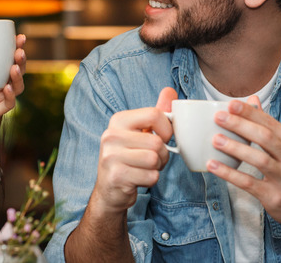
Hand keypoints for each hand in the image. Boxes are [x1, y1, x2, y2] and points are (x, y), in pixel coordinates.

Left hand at [0, 33, 27, 142]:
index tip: (17, 35)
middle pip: (18, 68)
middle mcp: (3, 82)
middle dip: (21, 57)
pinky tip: (7, 87)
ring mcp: (2, 96)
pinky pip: (9, 102)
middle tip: (19, 48)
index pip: (9, 57)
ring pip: (17, 84)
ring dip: (18, 74)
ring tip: (15, 66)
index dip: (16, 46)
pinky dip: (10, 94)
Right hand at [90, 87, 175, 214]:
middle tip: (151, 159)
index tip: (162, 138)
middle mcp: (111, 135)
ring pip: (154, 159)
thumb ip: (156, 113)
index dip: (166, 129)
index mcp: (118, 120)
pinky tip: (138, 179)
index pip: (154, 114)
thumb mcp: (140, 133)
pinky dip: (151, 180)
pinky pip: (151, 176)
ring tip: (144, 168)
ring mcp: (111, 156)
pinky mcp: (116, 176)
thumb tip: (169, 90)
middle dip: (162, 155)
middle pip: (157, 142)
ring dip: (157, 168)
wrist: (110, 190)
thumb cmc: (130, 158)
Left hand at [207, 96, 280, 235]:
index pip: (272, 124)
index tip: (232, 105)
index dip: (251, 113)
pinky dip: (229, 173)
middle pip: (266, 138)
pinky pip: (248, 183)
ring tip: (216, 139)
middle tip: (220, 118)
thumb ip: (271, 126)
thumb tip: (253, 101)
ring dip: (235, 148)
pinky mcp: (274, 197)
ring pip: (259, 159)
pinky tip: (214, 165)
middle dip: (241, 125)